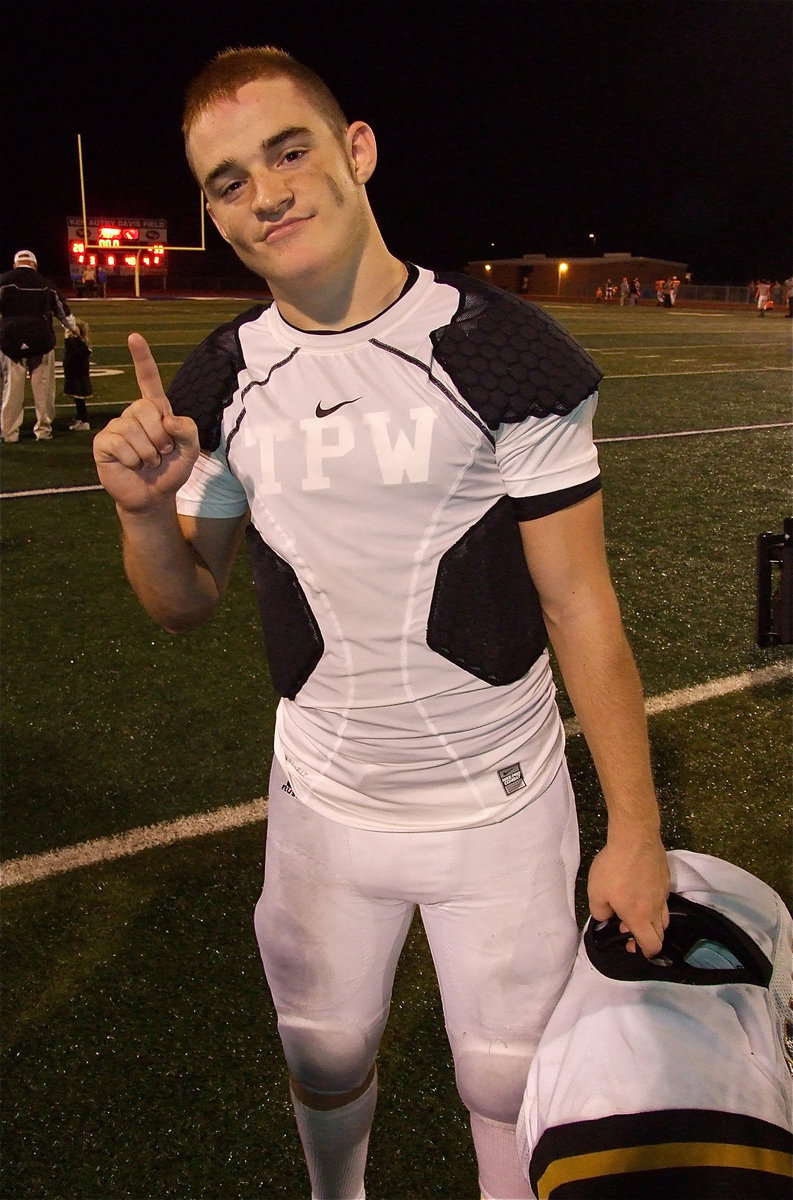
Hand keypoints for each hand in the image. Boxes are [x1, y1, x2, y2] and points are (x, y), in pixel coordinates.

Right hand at [93, 333, 198, 512]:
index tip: (134, 337)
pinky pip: (119, 445)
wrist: (154, 496)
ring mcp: (116, 427)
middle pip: (147, 409)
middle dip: (161, 437)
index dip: (142, 359)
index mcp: (155, 410)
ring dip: (148, 453)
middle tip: (161, 454)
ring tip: (147, 462)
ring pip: (134, 431)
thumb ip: (188, 430)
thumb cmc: (171, 470)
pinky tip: (131, 465)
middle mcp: (133, 414)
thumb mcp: (190, 450)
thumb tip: (167, 418)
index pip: (148, 380)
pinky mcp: (103, 443)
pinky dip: (132, 460)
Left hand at [588, 835, 669, 957]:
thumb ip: (600, 913)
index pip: (652, 945)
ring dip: (651, 922)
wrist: (635, 838)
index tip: (632, 947)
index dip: (645, 953)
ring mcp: (663, 894)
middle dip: (647, 938)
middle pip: (660, 934)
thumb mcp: (596, 893)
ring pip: (664, 918)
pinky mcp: (665, 879)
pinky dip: (654, 904)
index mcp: (639, 917)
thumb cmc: (614, 867)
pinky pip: (663, 900)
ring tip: (634, 911)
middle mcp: (656, 909)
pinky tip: (640, 891)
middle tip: (628, 928)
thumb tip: (606, 918)